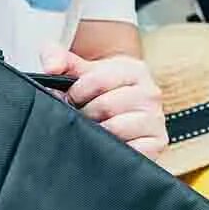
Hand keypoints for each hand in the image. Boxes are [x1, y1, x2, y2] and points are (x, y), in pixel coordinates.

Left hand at [43, 51, 167, 159]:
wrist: (122, 107)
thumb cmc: (100, 90)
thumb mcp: (81, 69)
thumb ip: (58, 58)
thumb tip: (51, 67)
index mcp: (135, 70)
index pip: (98, 80)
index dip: (76, 92)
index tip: (72, 98)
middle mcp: (150, 93)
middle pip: (105, 106)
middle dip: (84, 114)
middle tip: (79, 116)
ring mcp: (156, 120)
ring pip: (115, 128)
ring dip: (96, 133)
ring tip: (92, 129)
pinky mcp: (157, 144)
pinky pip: (129, 150)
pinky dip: (111, 151)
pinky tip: (105, 145)